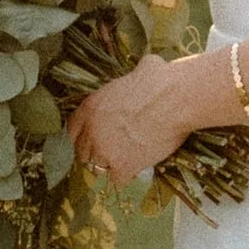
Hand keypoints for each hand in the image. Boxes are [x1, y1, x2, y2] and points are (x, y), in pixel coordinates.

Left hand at [68, 54, 203, 185]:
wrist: (176, 99)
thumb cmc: (161, 80)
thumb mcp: (135, 72)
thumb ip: (130, 81)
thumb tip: (145, 68)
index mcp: (90, 106)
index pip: (72, 130)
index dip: (83, 137)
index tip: (92, 140)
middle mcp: (92, 130)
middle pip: (83, 152)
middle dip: (96, 152)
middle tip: (114, 150)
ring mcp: (105, 151)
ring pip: (98, 167)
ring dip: (111, 164)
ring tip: (128, 158)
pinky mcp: (122, 166)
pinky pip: (118, 179)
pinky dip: (128, 175)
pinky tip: (138, 166)